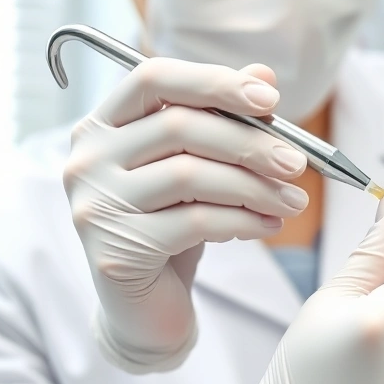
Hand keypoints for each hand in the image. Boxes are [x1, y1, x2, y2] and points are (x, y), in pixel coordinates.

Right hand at [63, 58, 308, 373]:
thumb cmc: (174, 227)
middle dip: (249, 144)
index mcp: (103, 125)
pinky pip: (194, 223)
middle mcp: (87, 160)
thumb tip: (264, 75)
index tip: (270, 100)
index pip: (153, 79)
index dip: (215, 82)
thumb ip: (225, 119)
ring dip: (254, 187)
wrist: (147, 309)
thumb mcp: (201, 169)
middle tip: (297, 164)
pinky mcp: (114, 251)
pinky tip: (269, 226)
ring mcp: (94, 206)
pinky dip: (242, 221)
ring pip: (189, 176)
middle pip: (178, 127)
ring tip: (293, 202)